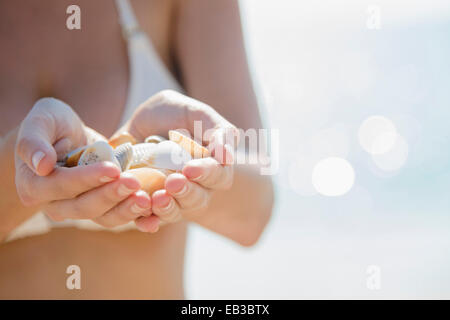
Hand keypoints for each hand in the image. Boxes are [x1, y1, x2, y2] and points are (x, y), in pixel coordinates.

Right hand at [15, 97, 151, 227]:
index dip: (87, 179)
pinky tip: (154, 219)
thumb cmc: (52, 124)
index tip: (112, 168)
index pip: (62, 186)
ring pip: (104, 217)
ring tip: (147, 199)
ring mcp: (81, 209)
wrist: (68, 136)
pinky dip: (137, 220)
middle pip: (84, 207)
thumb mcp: (41, 120)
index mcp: (34, 186)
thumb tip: (41, 165)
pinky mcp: (103, 208)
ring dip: (126, 210)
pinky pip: (119, 218)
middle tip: (135, 182)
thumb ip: (33, 141)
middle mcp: (56, 204)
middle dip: (111, 195)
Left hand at [114, 90, 237, 231]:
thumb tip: (227, 157)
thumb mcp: (197, 113)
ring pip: (178, 212)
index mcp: (213, 165)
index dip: (207, 173)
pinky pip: (152, 219)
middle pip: (200, 199)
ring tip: (156, 199)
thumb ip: (218, 131)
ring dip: (169, 209)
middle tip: (172, 182)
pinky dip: (149, 222)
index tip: (190, 168)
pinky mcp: (152, 205)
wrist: (141, 122)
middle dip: (187, 192)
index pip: (218, 175)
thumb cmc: (174, 114)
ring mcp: (175, 198)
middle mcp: (197, 187)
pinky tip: (143, 221)